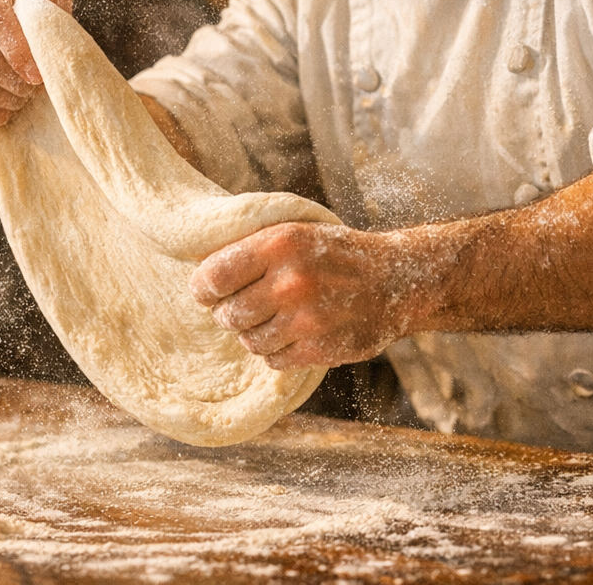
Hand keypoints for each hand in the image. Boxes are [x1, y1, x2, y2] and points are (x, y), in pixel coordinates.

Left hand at [188, 222, 432, 369]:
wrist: (395, 280)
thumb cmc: (334, 253)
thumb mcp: (295, 231)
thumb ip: (250, 246)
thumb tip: (196, 268)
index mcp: (280, 243)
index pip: (213, 276)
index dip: (204, 288)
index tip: (208, 292)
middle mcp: (292, 281)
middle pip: (227, 315)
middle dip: (231, 313)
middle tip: (248, 305)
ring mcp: (307, 319)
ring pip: (249, 341)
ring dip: (256, 333)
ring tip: (277, 317)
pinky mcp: (320, 349)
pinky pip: (273, 360)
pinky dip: (279, 351)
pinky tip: (296, 332)